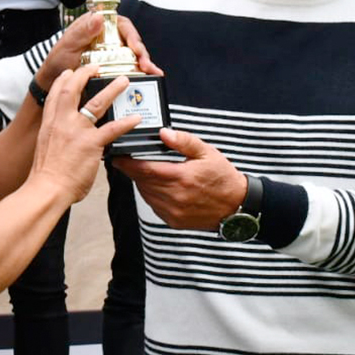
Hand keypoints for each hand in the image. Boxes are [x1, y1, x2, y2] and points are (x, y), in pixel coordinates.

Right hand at [31, 66, 139, 202]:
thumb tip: (68, 141)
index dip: (63, 80)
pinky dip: (126, 122)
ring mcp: (77, 131)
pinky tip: (136, 118)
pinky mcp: (91, 143)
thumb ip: (57, 139)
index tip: (69, 73)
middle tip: (94, 66)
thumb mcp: (46, 148)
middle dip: (84, 74)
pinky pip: (112, 129)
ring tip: (123, 81)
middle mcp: (62, 122)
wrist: (47, 189)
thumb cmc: (45, 175)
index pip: (55, 94)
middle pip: (72, 89)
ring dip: (111, 90)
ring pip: (96, 103)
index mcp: (49, 123)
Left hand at [33, 13, 162, 92]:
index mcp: (98, 25)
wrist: (53, 80)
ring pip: (134, 54)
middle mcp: (109, 37)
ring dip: (145, 63)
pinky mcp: (115, 67)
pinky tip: (151, 78)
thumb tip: (99, 18)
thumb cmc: (58, 59)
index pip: (121, 25)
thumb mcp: (67, 44)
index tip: (136, 48)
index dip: (132, 35)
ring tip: (154, 73)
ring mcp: (113, 52)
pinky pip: (130, 67)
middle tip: (146, 65)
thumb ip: (82, 31)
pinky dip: (140, 73)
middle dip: (142, 53)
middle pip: (132, 40)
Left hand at [113, 128, 245, 229]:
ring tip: (146, 173)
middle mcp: (175, 197)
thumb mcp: (207, 152)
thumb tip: (163, 133)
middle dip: (134, 172)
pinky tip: (159, 187)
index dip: (127, 164)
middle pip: (142, 182)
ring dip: (142, 184)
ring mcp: (174, 212)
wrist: (236, 206)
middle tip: (131, 161)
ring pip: (146, 195)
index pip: (144, 170)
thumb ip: (183, 141)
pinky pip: (154, 207)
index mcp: (181, 177)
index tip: (118, 158)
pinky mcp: (175, 221)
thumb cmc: (223, 177)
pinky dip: (152, 196)